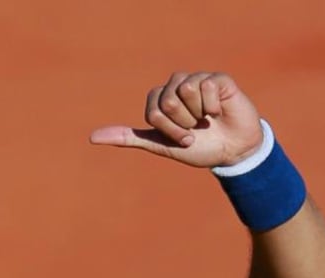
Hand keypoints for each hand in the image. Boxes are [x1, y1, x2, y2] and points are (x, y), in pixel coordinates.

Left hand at [89, 72, 263, 167]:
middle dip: (182, 123)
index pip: (153, 111)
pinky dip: (213, 106)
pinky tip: (220, 111)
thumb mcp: (159, 145)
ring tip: (208, 119)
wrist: (233, 151)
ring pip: (185, 91)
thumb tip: (91, 138)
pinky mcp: (218, 79)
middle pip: (166, 101)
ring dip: (198, 115)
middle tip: (196, 129)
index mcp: (160, 98)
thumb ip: (127, 138)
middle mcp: (176, 84)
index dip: (167, 130)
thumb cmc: (198, 147)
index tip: (181, 138)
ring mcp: (197, 79)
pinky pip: (207, 86)